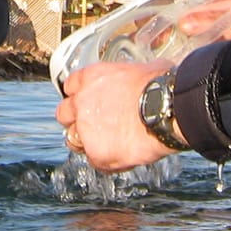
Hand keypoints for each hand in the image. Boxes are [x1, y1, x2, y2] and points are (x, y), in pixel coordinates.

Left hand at [55, 60, 175, 172]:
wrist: (166, 111)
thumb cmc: (160, 87)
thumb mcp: (145, 68)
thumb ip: (133, 74)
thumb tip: (149, 74)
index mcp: (91, 77)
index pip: (71, 86)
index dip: (81, 94)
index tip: (90, 100)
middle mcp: (81, 103)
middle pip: (64, 113)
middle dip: (76, 119)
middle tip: (94, 124)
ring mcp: (85, 129)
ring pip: (73, 139)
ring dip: (86, 142)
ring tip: (108, 143)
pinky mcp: (96, 153)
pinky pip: (95, 161)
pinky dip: (107, 160)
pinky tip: (123, 156)